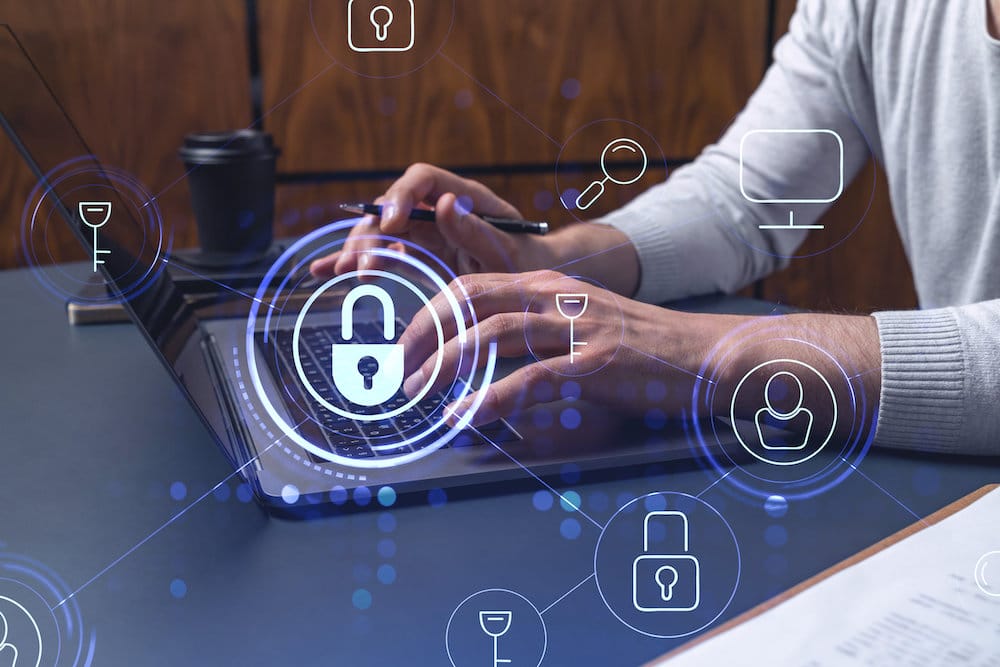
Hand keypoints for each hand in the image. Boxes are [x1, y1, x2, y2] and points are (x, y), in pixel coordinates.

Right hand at [310, 163, 551, 278]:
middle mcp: (437, 208)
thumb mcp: (509, 251)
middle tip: (363, 265)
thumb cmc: (527, 264)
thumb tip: (442, 202)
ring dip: (357, 248)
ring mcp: (424, 230)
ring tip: (341, 270)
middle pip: (392, 206)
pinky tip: (324, 269)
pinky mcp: (415, 253)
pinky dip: (353, 260)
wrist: (531, 284)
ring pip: (379, 230)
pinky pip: (380, 252)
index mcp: (464, 197)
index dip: (401, 197)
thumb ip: (477, 230)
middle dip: (372, 232)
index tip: (391, 224)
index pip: (422, 180)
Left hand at [397, 270, 735, 425]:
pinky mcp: (597, 364)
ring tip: (419, 396)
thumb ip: (537, 332)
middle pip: (470, 303)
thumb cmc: (643, 347)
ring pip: (492, 335)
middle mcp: (558, 297)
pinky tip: (466, 417)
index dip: (430, 315)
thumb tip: (486, 361)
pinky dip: (491, 400)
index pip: (471, 286)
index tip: (406, 348)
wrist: (707, 354)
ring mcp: (578, 327)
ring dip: (446, 367)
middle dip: (425, 337)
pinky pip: (531, 379)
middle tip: (399, 374)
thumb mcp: (583, 323)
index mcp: (549, 285)